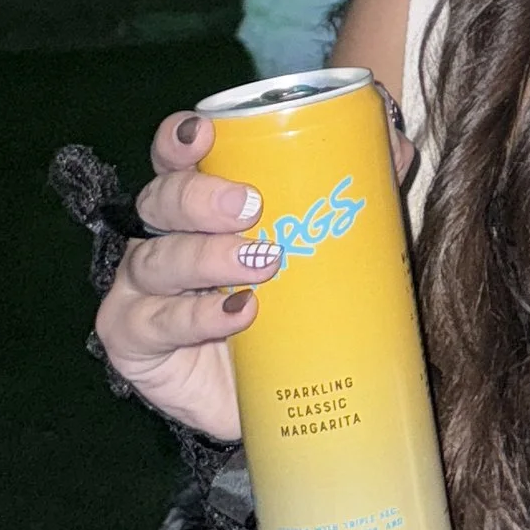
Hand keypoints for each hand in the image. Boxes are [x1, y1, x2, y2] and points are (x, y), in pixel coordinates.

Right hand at [93, 103, 417, 438]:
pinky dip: (196, 317)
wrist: (271, 396)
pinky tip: (237, 314)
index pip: (175, 157)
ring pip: (156, 260)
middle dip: (201, 197)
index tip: (205, 132)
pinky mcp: (134, 340)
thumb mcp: (323, 248)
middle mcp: (161, 239)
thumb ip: (353, 194)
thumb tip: (395, 149)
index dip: (181, 139)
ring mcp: (140, 291)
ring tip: (263, 263)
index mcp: (198, 205)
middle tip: (252, 206)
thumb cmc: (288, 306)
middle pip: (161, 201)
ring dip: (207, 257)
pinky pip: (152, 323)